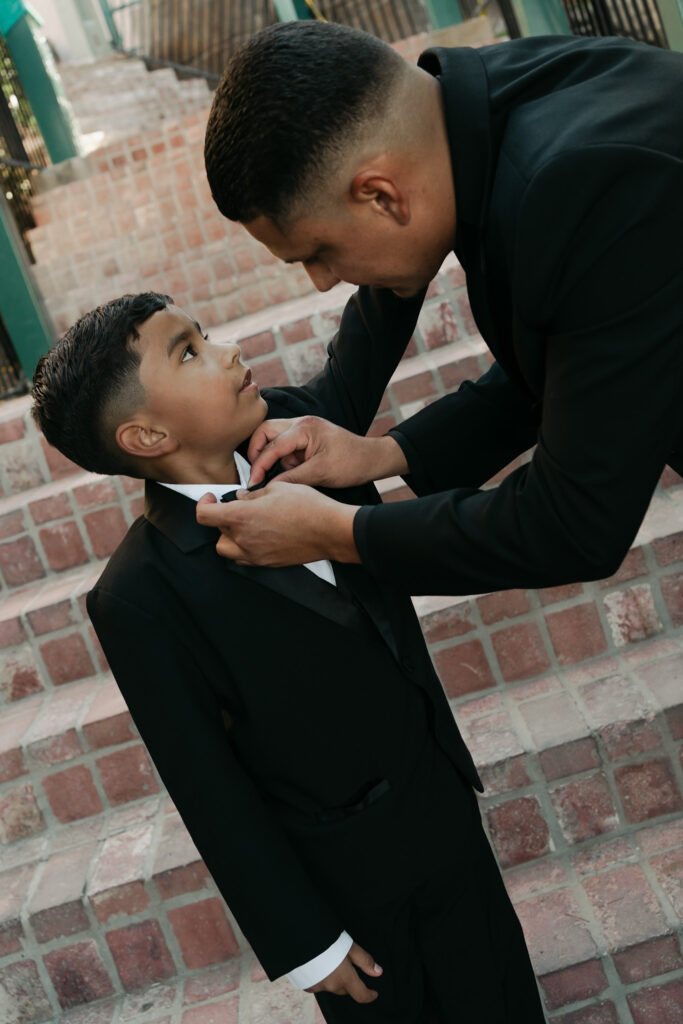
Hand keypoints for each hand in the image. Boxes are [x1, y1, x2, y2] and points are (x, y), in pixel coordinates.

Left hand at [196, 483, 360, 564]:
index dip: (203, 504)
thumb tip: (241, 497)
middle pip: (215, 532)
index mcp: (242, 517)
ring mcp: (255, 555)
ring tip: (244, 524)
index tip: (211, 499)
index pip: (204, 516)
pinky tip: (258, 535)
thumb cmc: (309, 508)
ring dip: (229, 536)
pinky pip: (244, 558)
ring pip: (226, 549)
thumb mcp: (277, 488)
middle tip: (234, 507)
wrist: (330, 531)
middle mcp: (245, 539)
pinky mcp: (267, 562)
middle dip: (220, 518)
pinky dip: (244, 547)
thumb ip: (252, 493)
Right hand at [247, 415, 407, 487]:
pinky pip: (285, 446)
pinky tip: (291, 472)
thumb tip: (268, 487)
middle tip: (257, 474)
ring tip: (282, 476)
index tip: (253, 482)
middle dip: (258, 453)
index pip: (271, 445)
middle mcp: (301, 423)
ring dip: (272, 457)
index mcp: (304, 428)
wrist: (372, 460)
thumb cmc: (352, 463)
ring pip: (273, 438)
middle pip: (265, 431)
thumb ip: (292, 479)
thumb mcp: (320, 474)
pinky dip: (283, 459)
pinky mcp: (306, 437)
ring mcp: (303, 428)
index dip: (259, 465)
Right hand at [306, 942, 381, 1002]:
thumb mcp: (349, 945)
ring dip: (334, 979)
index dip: (369, 995)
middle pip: (345, 989)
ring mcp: (317, 986)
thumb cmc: (327, 937)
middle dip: (349, 981)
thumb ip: (364, 960)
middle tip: (347, 964)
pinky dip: (322, 978)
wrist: (300, 935)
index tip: (374, 993)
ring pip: (332, 986)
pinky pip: (319, 985)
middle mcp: (331, 986)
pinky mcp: (306, 984)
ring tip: (330, 960)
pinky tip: (319, 965)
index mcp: (344, 978)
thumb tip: (378, 972)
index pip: (361, 995)